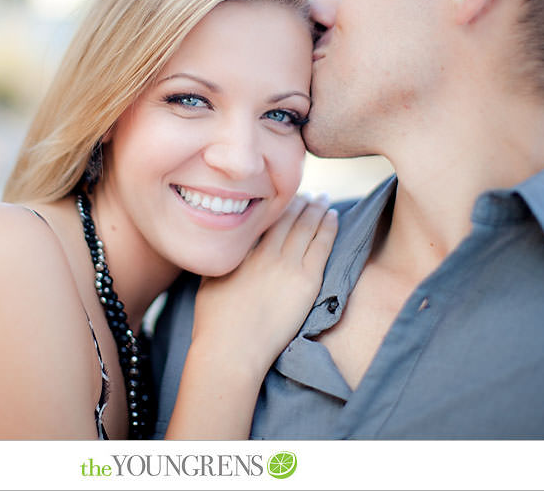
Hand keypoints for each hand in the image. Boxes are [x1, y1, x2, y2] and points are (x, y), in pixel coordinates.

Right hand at [190, 194, 338, 375]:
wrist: (232, 349)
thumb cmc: (215, 322)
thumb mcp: (209, 280)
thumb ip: (220, 259)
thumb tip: (222, 245)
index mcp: (242, 250)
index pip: (264, 218)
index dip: (276, 204)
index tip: (283, 196)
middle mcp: (265, 252)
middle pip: (287, 217)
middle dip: (299, 202)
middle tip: (308, 194)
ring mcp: (288, 265)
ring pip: (306, 226)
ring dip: (316, 209)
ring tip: (323, 200)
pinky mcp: (306, 281)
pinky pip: (322, 246)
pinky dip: (329, 227)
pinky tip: (334, 216)